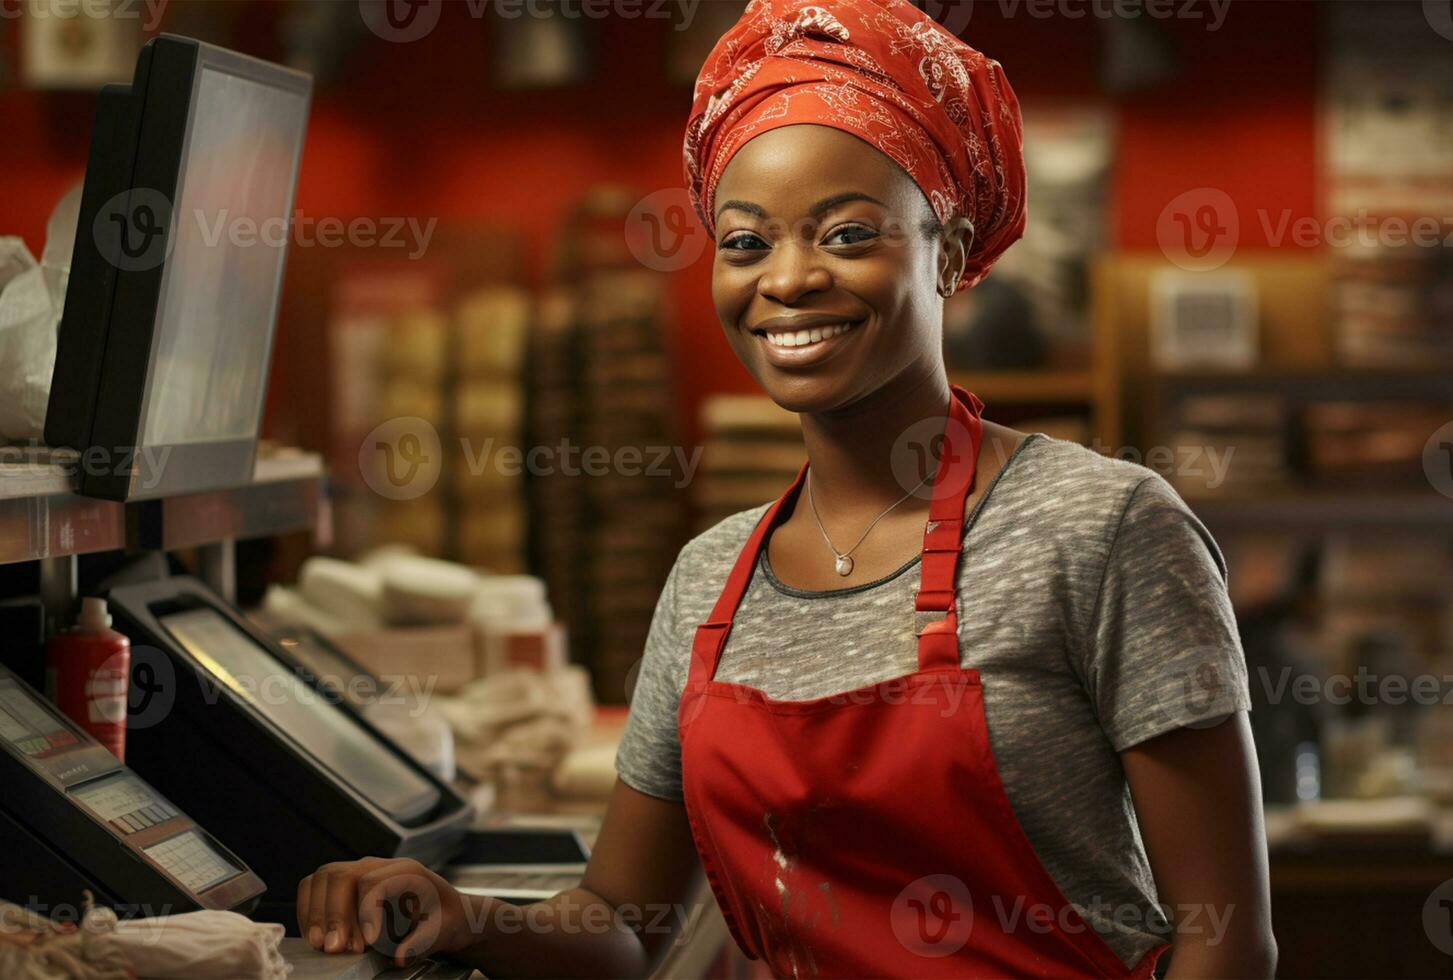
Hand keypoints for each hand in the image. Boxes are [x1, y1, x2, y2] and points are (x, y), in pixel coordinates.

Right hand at [296, 857, 472, 966]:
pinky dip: (309, 911)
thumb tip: (400, 956)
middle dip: (334, 914)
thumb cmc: (445, 919)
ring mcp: (359, 871)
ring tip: (323, 945)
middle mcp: (379, 865)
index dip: (364, 912)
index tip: (367, 943)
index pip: (372, 881)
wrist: (447, 913)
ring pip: (323, 878)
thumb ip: (423, 942)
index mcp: (407, 871)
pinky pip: (315, 888)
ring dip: (317, 913)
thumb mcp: (444, 931)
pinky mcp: (345, 885)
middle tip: (336, 948)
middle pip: (342, 875)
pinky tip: (316, 937)